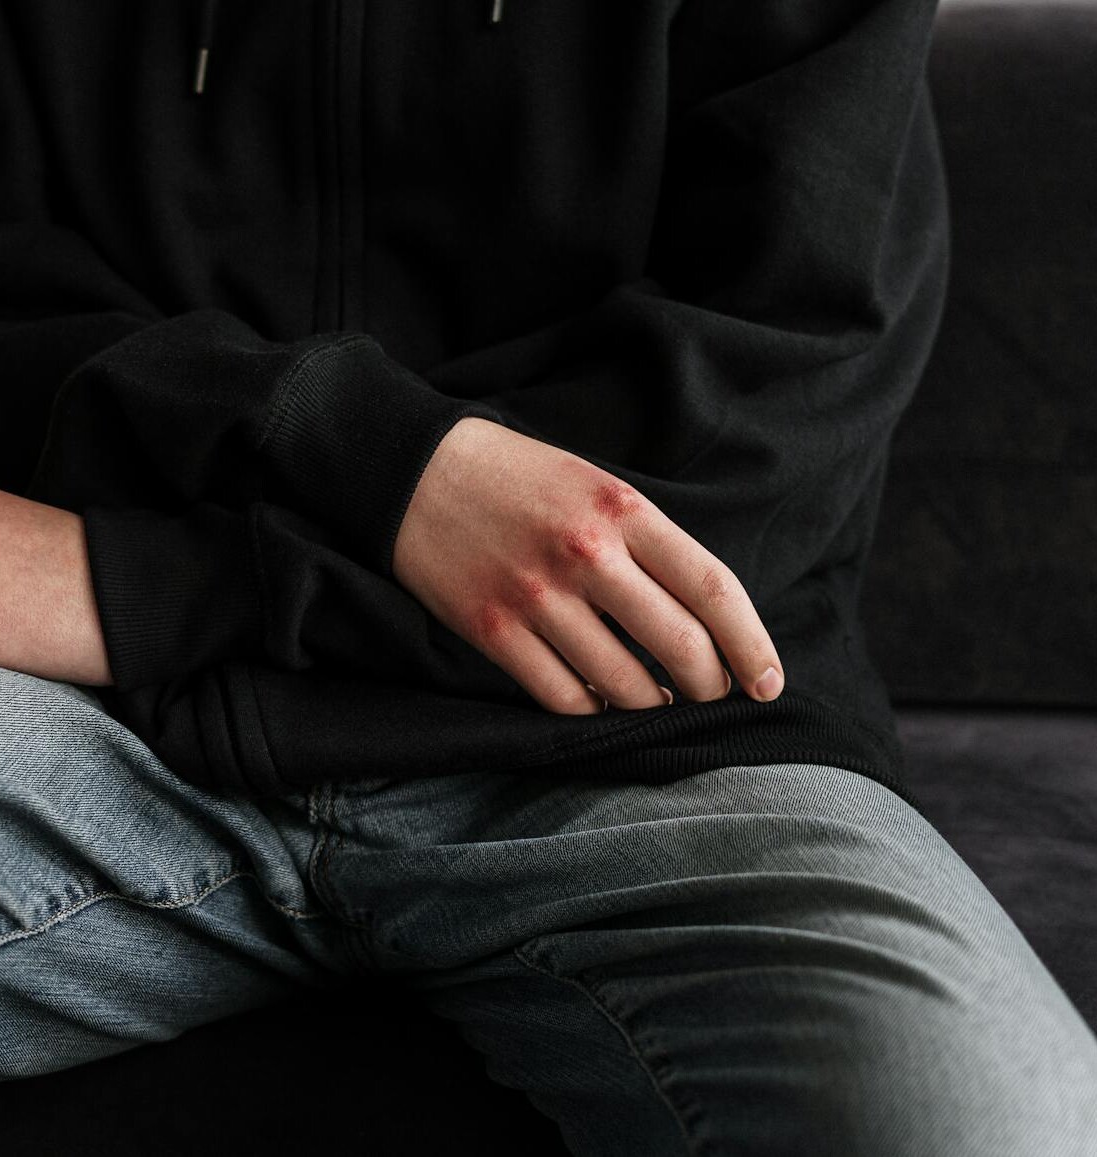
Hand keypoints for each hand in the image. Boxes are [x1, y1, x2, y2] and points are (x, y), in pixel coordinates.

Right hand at [393, 417, 783, 713]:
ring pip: (625, 684)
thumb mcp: (594, 486)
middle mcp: (587, 554)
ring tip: (653, 698)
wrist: (413, 473)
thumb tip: (702, 618)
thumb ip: (647, 542)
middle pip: (680, 646)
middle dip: (709, 685)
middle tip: (709, 693)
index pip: (713, 589)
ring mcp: (537, 597)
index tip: (768, 682)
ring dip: (651, 704)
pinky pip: (564, 696)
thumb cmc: (517, 480)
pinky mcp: (493, 630)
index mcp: (623, 510)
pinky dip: (593, 709)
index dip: (752, 645)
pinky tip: (599, 698)